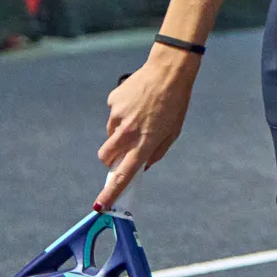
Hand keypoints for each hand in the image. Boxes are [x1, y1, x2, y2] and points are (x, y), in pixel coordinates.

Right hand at [95, 47, 200, 209]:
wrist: (169, 70)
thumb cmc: (176, 102)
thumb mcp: (174, 131)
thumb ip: (157, 152)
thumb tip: (142, 166)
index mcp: (145, 142)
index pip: (124, 174)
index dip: (111, 192)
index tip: (100, 205)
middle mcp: (128, 132)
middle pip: (105, 156)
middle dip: (110, 159)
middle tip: (123, 151)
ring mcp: (118, 116)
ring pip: (110, 134)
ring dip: (120, 132)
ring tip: (140, 115)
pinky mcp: (112, 101)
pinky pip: (113, 114)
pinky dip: (122, 113)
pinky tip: (137, 101)